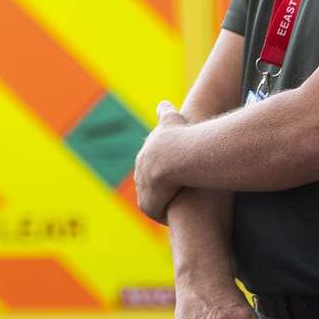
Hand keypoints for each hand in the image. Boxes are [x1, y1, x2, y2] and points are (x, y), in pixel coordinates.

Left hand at [133, 100, 188, 223]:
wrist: (173, 158)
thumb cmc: (178, 137)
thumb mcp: (171, 120)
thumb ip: (166, 112)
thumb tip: (163, 103)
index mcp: (146, 156)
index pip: (150, 166)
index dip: (161, 170)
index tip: (171, 175)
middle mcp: (140, 172)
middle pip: (148, 183)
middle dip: (158, 188)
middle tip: (174, 193)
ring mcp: (143, 189)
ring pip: (151, 198)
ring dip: (161, 202)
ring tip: (177, 208)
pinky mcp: (148, 203)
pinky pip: (155, 212)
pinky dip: (163, 214)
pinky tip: (176, 215)